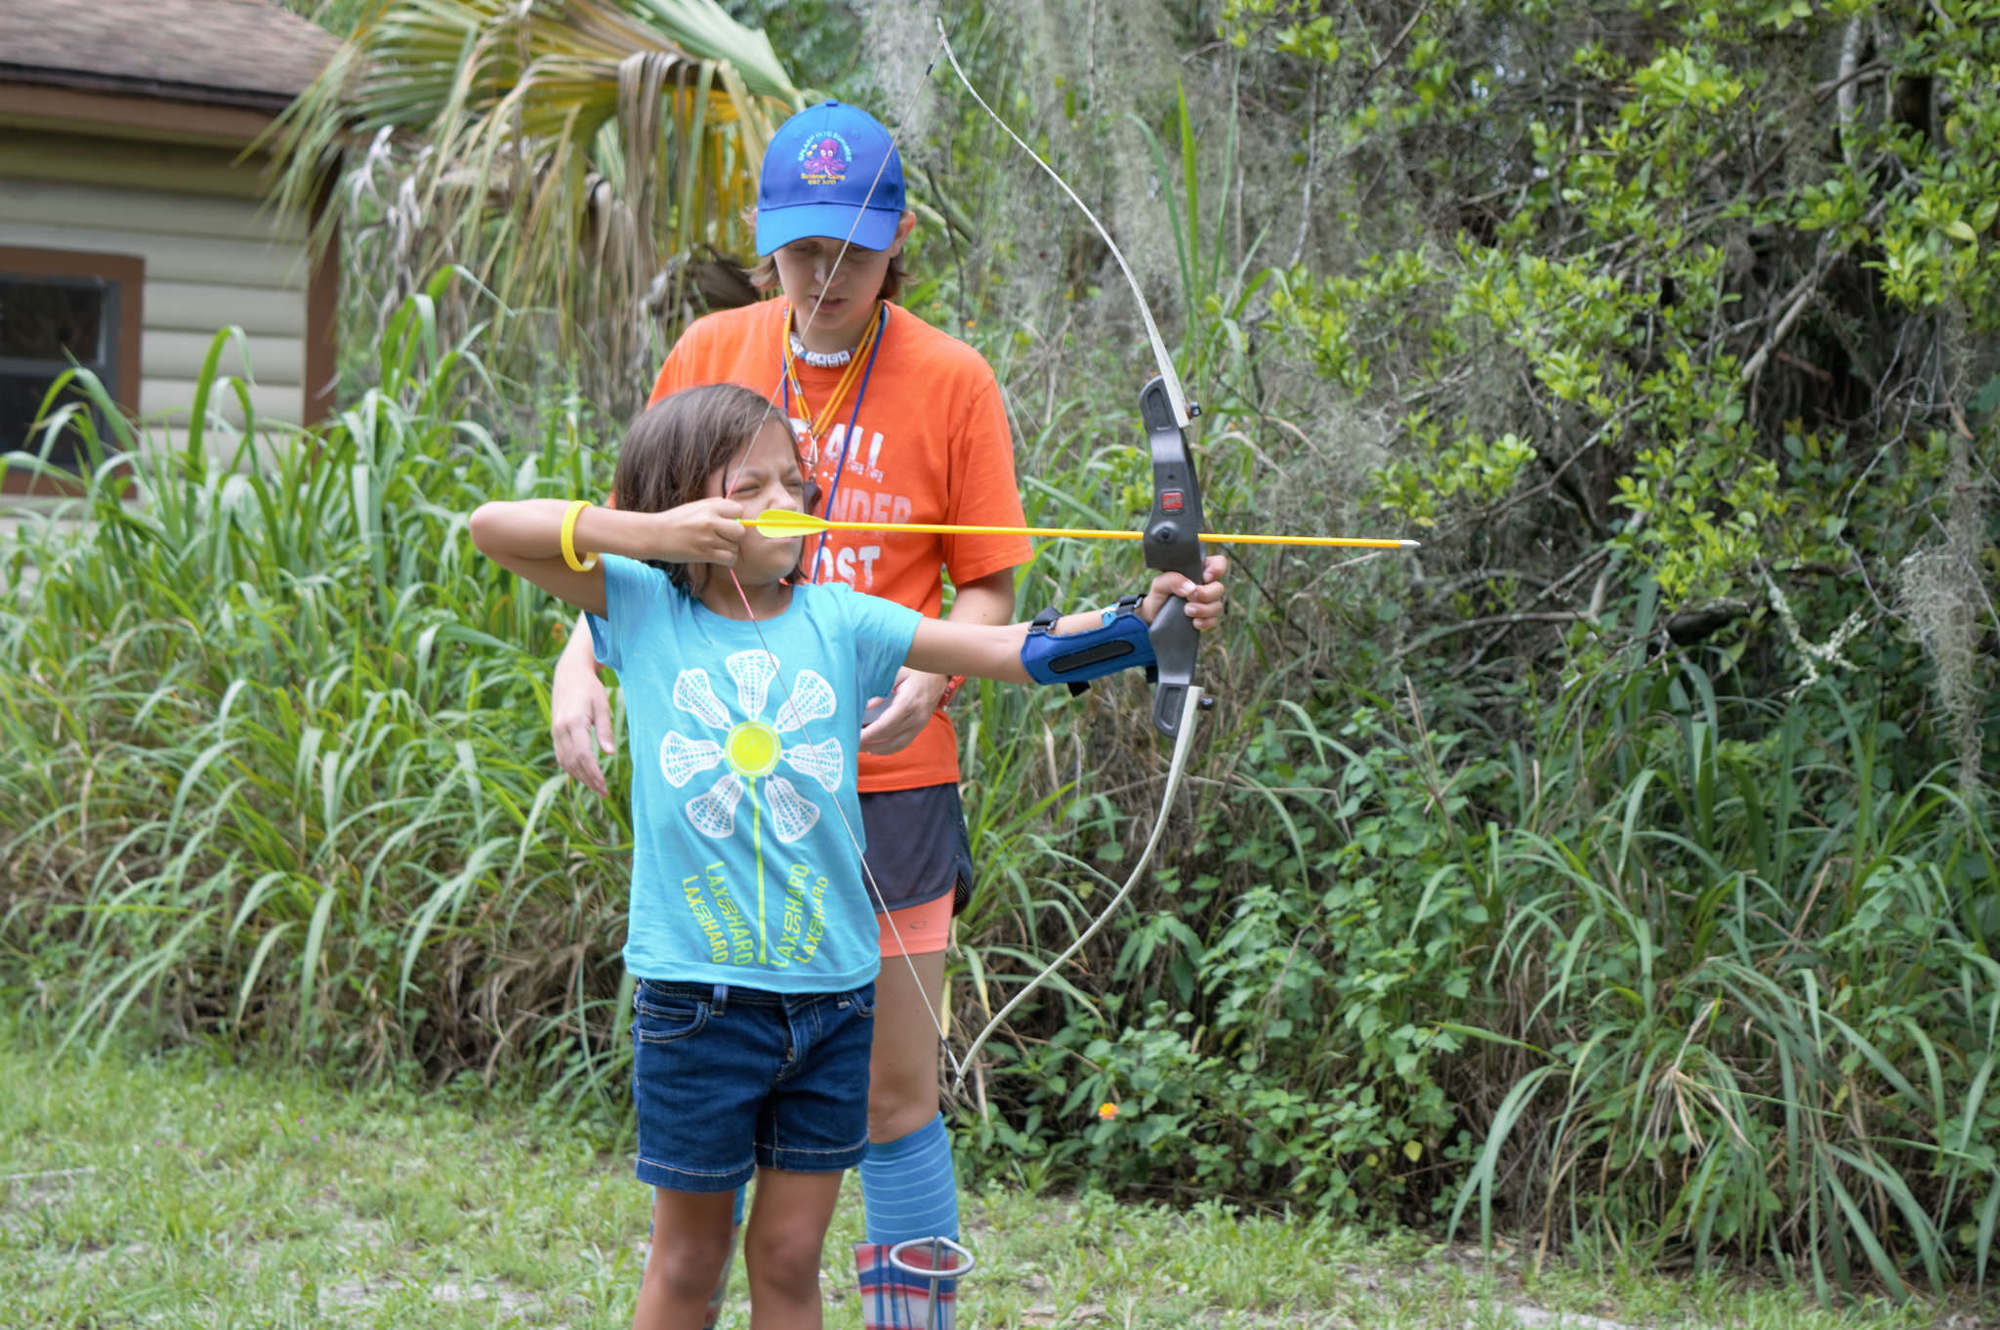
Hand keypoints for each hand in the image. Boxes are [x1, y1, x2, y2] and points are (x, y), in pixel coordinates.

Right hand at [551, 650, 615, 797]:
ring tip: (596, 787)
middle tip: (604, 792)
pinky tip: (584, 775)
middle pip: (573, 763)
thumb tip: (609, 753)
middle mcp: (561, 730)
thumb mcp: (602, 706)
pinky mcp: (555, 733)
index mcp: (573, 723)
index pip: (583, 756)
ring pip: (565, 762)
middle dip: (589, 780)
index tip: (604, 786)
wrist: (569, 675)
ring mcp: (555, 732)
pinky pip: (561, 756)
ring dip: (580, 777)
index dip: (593, 773)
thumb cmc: (590, 688)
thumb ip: (605, 730)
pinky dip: (572, 768)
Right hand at [651, 498, 745, 566]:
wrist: (654, 534)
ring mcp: (707, 538)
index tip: (726, 523)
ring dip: (728, 549)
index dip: (735, 518)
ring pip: (735, 547)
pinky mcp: (704, 554)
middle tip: (723, 538)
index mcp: (709, 506)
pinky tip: (717, 557)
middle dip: (735, 536)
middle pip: (740, 531)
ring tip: (715, 547)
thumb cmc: (676, 520)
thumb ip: (716, 508)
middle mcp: (710, 521)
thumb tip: (738, 514)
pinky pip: (729, 559)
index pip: (738, 510)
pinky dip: (727, 560)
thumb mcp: (696, 507)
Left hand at [858, 667, 947, 753]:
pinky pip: (903, 744)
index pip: (886, 725)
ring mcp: (920, 725)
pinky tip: (872, 749)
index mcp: (909, 702)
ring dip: (876, 749)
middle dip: (868, 744)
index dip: (869, 734)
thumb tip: (866, 707)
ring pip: (896, 745)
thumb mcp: (897, 672)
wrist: (940, 673)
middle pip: (889, 738)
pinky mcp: (920, 728)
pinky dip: (886, 749)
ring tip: (857, 747)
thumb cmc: (916, 669)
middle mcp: (917, 718)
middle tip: (848, 744)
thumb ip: (881, 689)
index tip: (853, 737)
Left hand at [1139, 554, 1228, 629]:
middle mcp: (1207, 586)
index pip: (1218, 563)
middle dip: (1207, 594)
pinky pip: (1214, 620)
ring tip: (1187, 610)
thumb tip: (1191, 588)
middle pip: (1219, 588)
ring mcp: (1208, 603)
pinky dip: (1205, 622)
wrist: (1153, 617)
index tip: (1205, 577)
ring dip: (1204, 609)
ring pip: (1218, 606)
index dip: (1217, 568)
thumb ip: (1173, 580)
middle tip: (1190, 597)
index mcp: (1199, 571)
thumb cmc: (1159, 594)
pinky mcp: (1206, 618)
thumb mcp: (1160, 584)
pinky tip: (1194, 622)